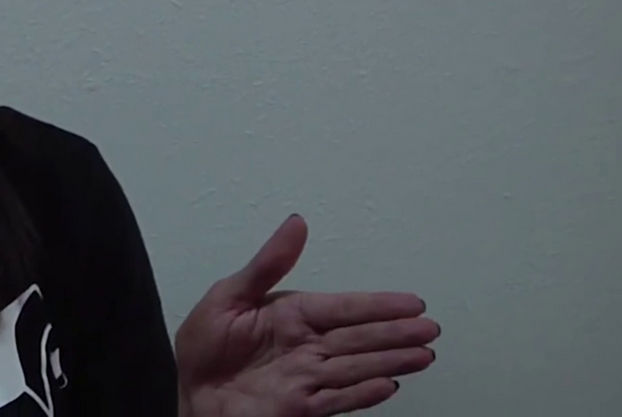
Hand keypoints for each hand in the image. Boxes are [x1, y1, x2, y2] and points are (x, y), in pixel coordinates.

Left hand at [175, 215, 439, 416]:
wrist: (190, 396)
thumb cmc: (204, 348)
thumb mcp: (229, 296)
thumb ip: (268, 264)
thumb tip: (296, 222)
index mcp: (291, 315)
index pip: (343, 308)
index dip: (378, 305)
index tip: (412, 302)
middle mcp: (306, 346)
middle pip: (358, 338)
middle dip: (395, 333)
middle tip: (430, 329)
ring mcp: (306, 378)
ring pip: (356, 368)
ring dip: (390, 361)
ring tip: (423, 355)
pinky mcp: (299, 407)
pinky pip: (336, 399)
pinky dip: (363, 394)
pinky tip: (388, 386)